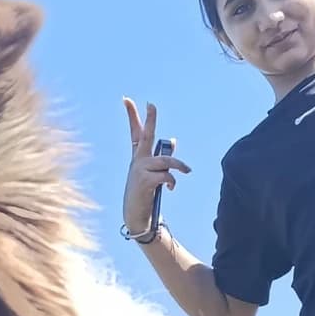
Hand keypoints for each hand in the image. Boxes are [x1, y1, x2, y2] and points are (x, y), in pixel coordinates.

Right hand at [121, 98, 190, 233]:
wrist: (136, 216)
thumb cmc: (145, 194)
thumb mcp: (152, 174)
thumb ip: (162, 157)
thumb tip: (172, 141)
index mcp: (138, 157)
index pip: (135, 133)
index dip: (132, 116)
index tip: (127, 100)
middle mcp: (138, 161)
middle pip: (145, 136)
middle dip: (150, 120)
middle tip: (151, 104)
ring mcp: (140, 170)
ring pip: (165, 161)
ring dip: (179, 165)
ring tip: (187, 171)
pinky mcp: (145, 181)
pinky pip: (166, 175)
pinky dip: (172, 180)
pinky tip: (172, 188)